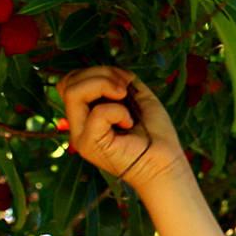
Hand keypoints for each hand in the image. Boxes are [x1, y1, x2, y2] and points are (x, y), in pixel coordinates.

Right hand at [56, 66, 187, 192]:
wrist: (166, 164)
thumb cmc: (155, 134)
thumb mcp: (137, 97)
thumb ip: (119, 81)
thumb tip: (112, 71)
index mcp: (86, 114)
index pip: (71, 82)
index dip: (95, 72)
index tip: (124, 82)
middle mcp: (79, 125)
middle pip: (68, 83)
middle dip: (99, 74)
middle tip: (124, 89)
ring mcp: (81, 136)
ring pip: (73, 92)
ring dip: (103, 84)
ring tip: (124, 97)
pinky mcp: (89, 144)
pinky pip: (96, 113)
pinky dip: (117, 110)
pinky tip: (129, 122)